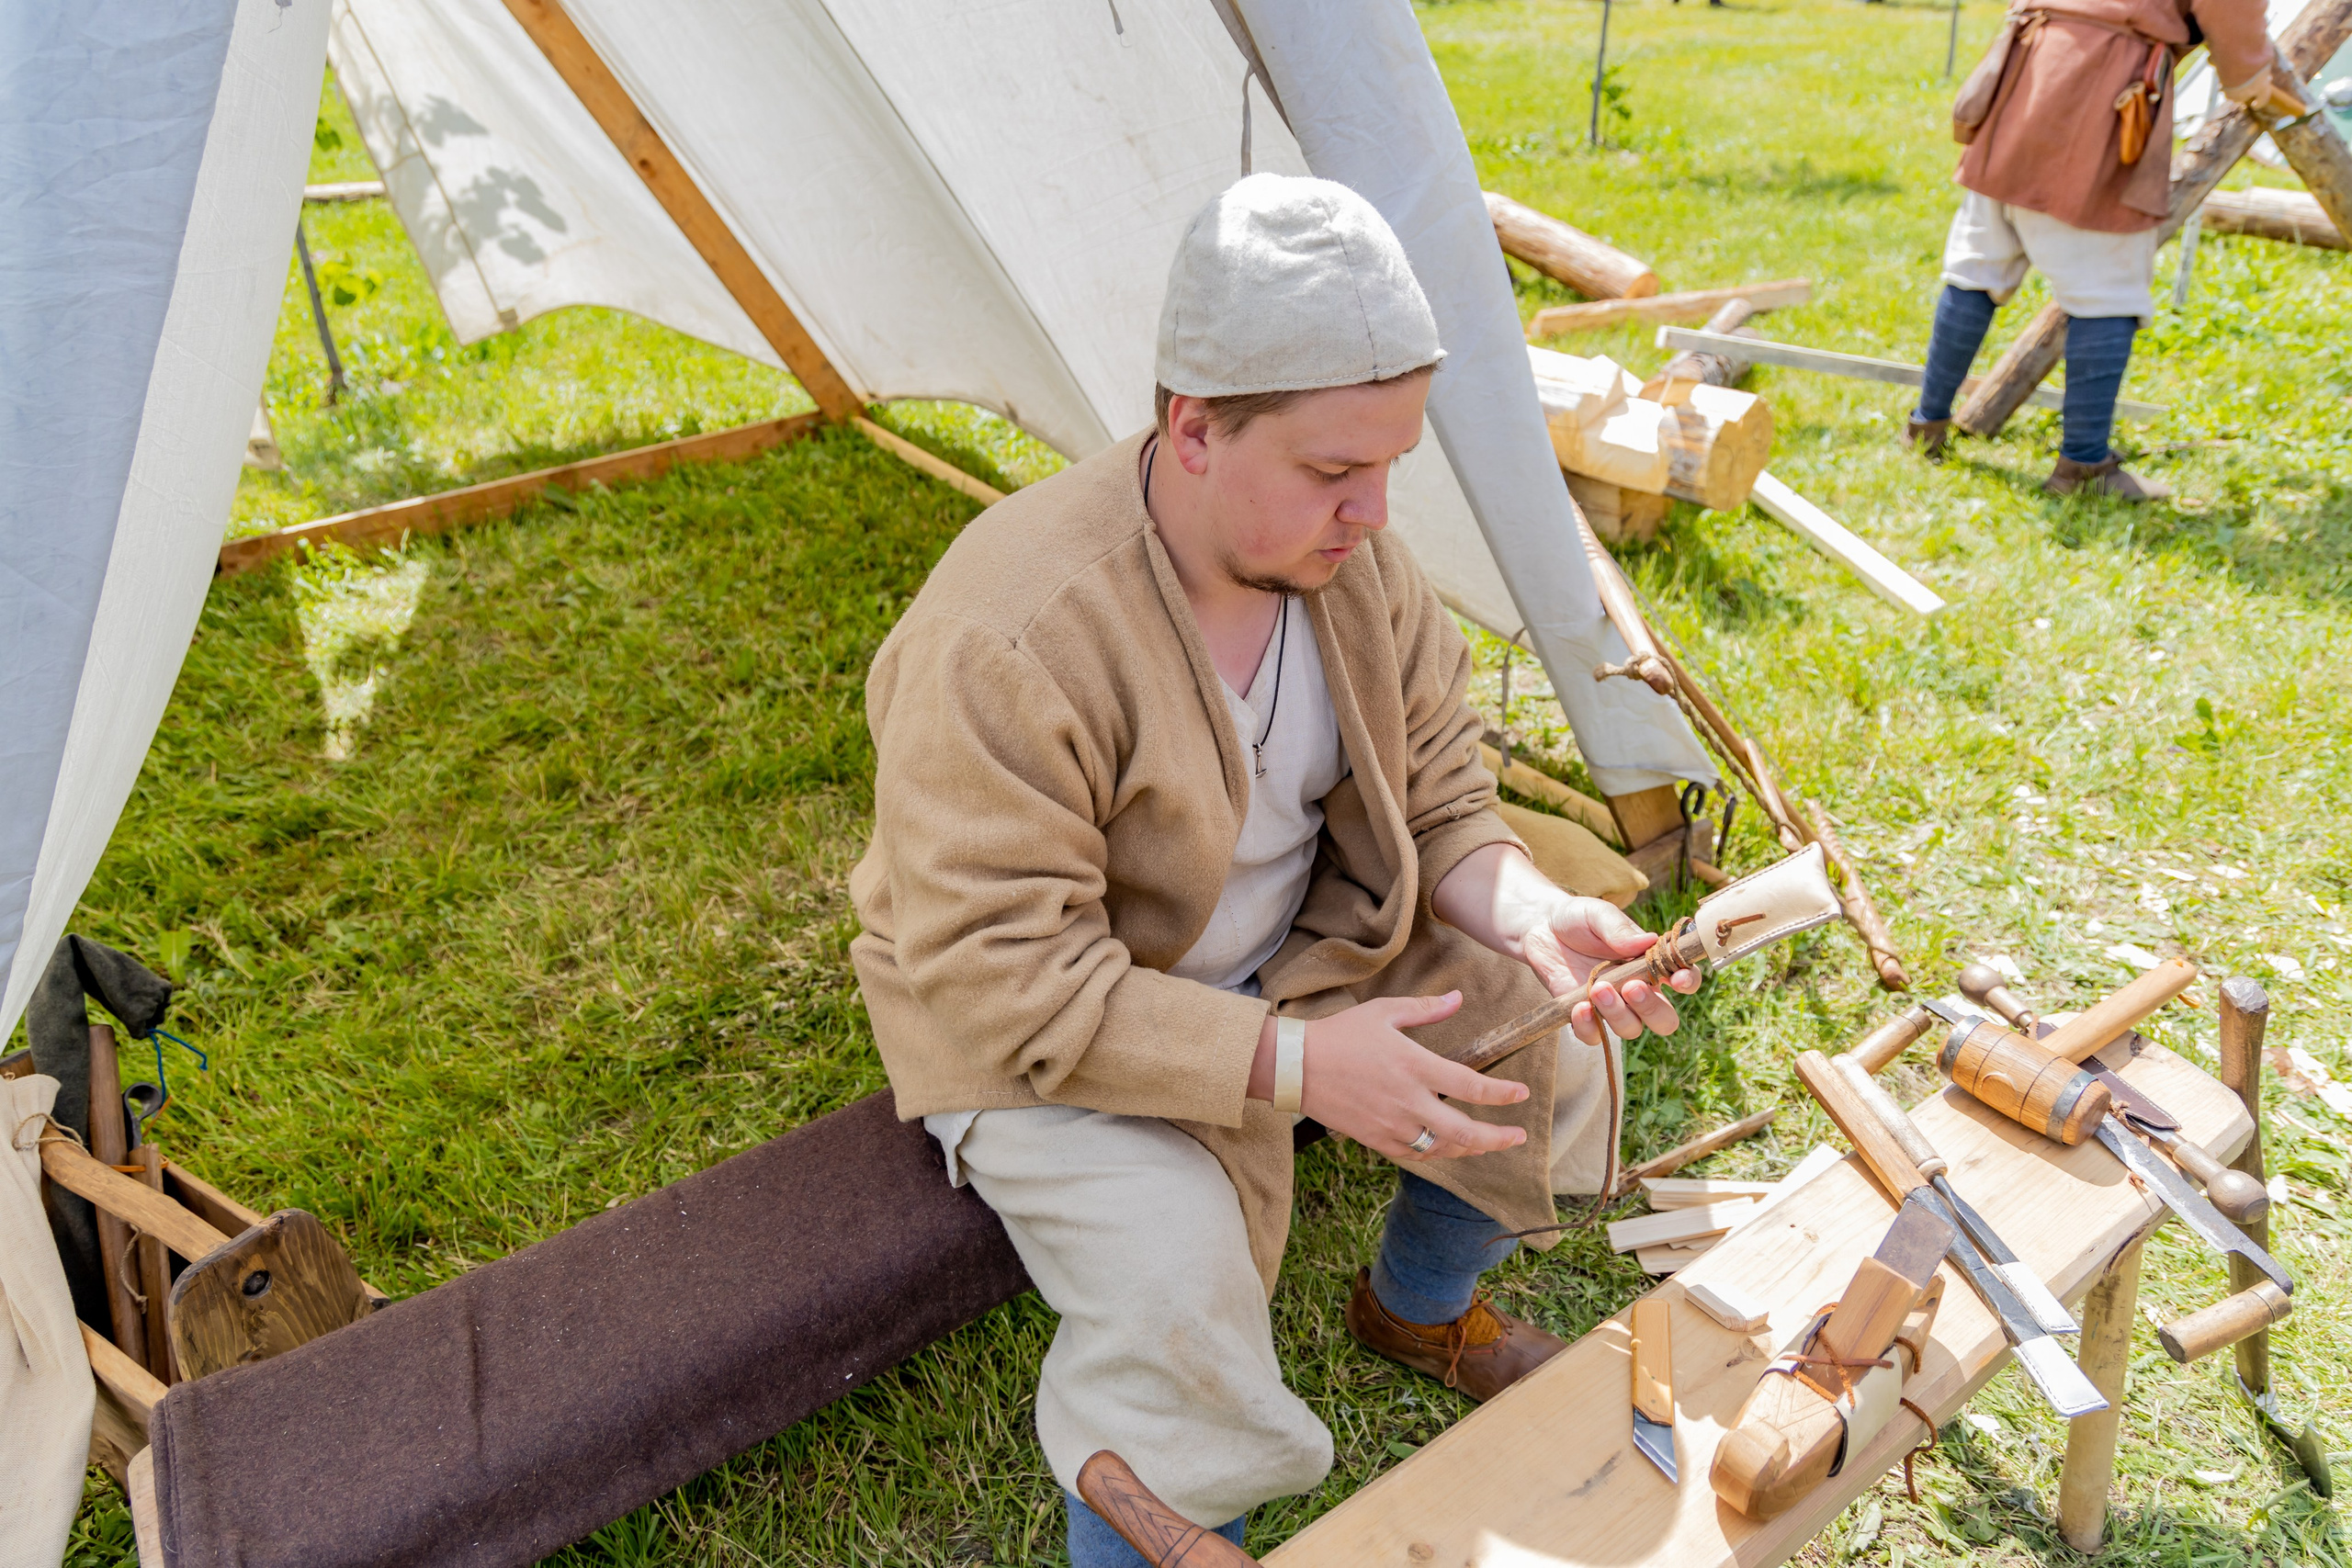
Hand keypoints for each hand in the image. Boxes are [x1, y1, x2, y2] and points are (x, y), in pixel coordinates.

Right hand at [1265, 992, 1531, 1162]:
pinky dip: (1437, 1153)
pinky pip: (1415, 1154)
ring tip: (1488, 1144)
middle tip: (1519, 1136)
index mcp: (1415, 1065)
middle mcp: (1409, 1101)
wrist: (1296, 1066)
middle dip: (1498, 1137)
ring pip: (1442, 1148)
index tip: (1521, 1094)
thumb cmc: (1339, 1034)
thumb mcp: (1383, 1012)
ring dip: (1471, 1148)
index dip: (1502, 1093)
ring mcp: (1392, 1125)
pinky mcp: (1376, 1140)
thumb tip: (1457, 998)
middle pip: (1465, 1131)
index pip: (1472, 1086)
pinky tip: (1447, 1147)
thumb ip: (1425, 1009)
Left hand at [1430, 842, 1697, 1045]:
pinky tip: (1578, 1008)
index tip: (1676, 978)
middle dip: (1653, 1009)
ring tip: (1597, 989)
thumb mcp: (1598, 914)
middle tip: (1631, 988)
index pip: (1684, 980)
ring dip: (1618, 1014)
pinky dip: (1589, 1027)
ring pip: (1631, 1029)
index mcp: (1652, 964)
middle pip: (1664, 1019)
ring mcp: (1612, 1007)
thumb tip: (1647, 941)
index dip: (1687, 982)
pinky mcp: (1584, 1016)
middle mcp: (1638, 990)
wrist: (1540, 928)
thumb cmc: (1578, 918)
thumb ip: (1619, 928)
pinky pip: (1594, 1037)